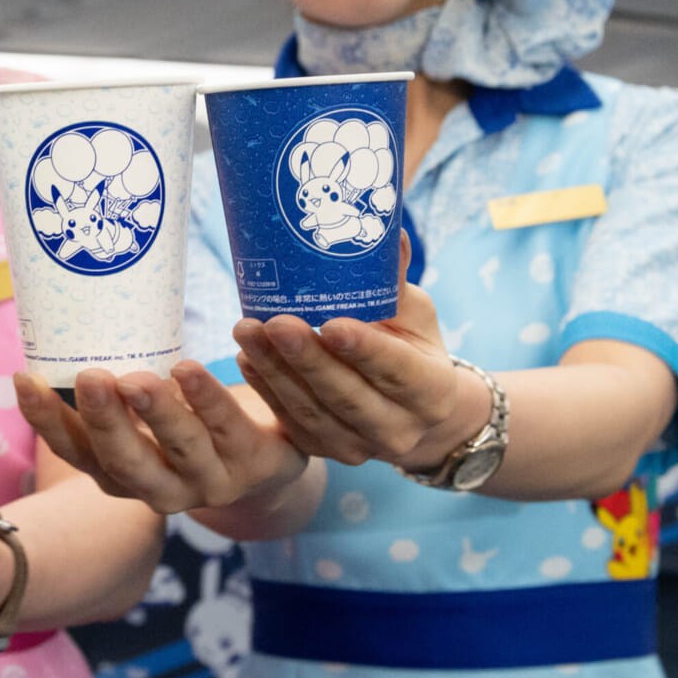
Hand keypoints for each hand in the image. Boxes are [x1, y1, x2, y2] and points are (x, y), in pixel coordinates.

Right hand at [16, 362, 308, 514]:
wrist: (273, 450)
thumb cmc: (193, 417)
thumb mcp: (148, 407)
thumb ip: (115, 385)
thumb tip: (64, 318)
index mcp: (125, 475)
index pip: (78, 453)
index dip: (48, 421)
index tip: (25, 378)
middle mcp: (163, 491)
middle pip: (126, 464)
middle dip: (106, 423)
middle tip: (90, 379)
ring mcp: (213, 483)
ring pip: (182, 450)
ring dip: (159, 414)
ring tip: (139, 379)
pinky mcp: (258, 465)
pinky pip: (231, 429)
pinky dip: (209, 400)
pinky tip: (190, 370)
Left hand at [234, 236, 482, 468]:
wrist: (406, 407)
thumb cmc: (410, 345)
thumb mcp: (414, 314)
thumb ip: (394, 281)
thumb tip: (388, 227)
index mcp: (432, 393)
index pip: (399, 371)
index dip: (365, 350)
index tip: (332, 323)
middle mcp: (399, 430)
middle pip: (347, 396)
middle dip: (307, 359)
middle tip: (276, 322)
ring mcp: (359, 447)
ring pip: (311, 410)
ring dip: (274, 370)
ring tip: (246, 330)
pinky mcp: (323, 450)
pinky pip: (289, 420)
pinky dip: (264, 388)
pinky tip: (245, 357)